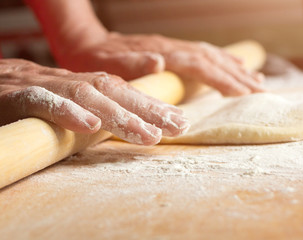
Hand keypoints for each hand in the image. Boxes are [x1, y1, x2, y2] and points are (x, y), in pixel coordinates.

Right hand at [0, 59, 188, 144]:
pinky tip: (90, 125)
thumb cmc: (30, 100)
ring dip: (120, 115)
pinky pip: (43, 103)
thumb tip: (122, 127)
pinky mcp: (18, 97)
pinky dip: (68, 112)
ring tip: (148, 134)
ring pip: (87, 96)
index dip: (152, 106)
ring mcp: (45, 87)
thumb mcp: (68, 106)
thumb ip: (94, 112)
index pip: (123, 93)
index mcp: (83, 87)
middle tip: (177, 127)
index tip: (179, 121)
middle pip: (114, 92)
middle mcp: (70, 83)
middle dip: (149, 110)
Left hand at [57, 33, 264, 95]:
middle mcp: (171, 48)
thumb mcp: (107, 65)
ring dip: (235, 68)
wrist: (86, 43)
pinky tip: (233, 66)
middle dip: (237, 75)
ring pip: (211, 55)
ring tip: (257, 79)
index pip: (199, 65)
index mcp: (160, 53)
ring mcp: (172, 48)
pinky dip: (221, 61)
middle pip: (211, 59)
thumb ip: (133, 63)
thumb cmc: (96, 61)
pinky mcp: (171, 50)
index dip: (222, 79)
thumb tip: (161, 61)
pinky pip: (202, 54)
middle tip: (261, 90)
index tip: (244, 93)